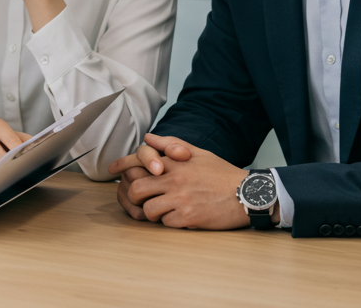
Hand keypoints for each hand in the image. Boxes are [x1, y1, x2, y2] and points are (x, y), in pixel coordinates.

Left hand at [108, 134, 257, 229]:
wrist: (248, 194)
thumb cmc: (222, 174)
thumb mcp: (198, 153)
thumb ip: (171, 143)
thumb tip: (148, 137)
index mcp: (175, 162)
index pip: (139, 160)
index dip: (122, 165)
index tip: (112, 170)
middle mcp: (175, 179)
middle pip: (136, 188)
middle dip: (132, 196)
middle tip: (138, 199)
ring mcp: (180, 199)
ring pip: (148, 210)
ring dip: (151, 212)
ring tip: (162, 210)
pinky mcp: (188, 217)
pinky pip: (166, 223)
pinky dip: (169, 222)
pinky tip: (179, 218)